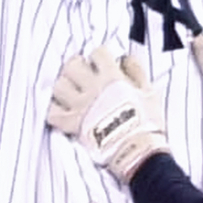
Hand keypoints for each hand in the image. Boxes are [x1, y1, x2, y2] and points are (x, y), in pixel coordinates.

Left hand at [46, 49, 166, 181]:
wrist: (136, 150)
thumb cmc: (147, 122)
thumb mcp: (150, 91)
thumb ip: (136, 70)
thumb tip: (123, 58)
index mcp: (112, 77)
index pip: (98, 53)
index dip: (100, 56)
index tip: (103, 63)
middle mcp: (92, 88)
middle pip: (72, 65)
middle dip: (76, 65)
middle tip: (82, 73)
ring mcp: (80, 106)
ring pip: (58, 86)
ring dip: (63, 86)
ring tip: (71, 91)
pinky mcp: (71, 125)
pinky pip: (52, 113)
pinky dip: (54, 109)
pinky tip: (62, 109)